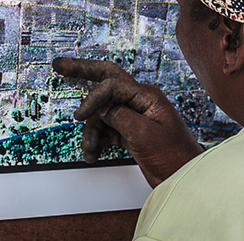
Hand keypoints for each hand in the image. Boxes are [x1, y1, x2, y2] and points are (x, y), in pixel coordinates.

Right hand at [52, 57, 202, 186]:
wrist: (184, 179)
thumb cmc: (175, 157)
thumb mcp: (144, 135)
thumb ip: (119, 116)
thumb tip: (100, 106)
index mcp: (147, 96)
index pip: (111, 86)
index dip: (93, 99)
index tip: (80, 115)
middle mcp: (139, 102)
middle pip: (105, 81)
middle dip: (82, 73)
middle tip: (59, 65)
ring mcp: (134, 116)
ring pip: (101, 115)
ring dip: (91, 133)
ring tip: (90, 151)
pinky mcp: (130, 132)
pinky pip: (106, 129)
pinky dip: (97, 141)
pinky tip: (94, 153)